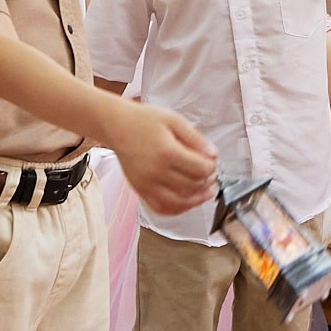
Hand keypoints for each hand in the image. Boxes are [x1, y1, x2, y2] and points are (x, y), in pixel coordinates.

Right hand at [112, 102, 216, 216]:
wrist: (117, 126)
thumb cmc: (143, 121)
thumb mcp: (174, 120)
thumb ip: (195, 138)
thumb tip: (213, 155)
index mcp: (166, 152)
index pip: (199, 169)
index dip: (211, 168)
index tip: (212, 163)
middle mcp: (155, 171)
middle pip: (191, 186)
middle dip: (206, 182)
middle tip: (210, 175)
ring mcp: (146, 184)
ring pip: (178, 203)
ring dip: (196, 200)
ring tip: (205, 193)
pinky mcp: (139, 190)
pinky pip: (161, 208)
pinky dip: (177, 209)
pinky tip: (186, 202)